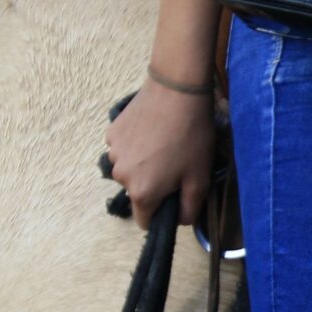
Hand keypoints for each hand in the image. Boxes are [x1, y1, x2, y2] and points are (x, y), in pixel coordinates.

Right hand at [102, 80, 216, 229]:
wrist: (176, 91)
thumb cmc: (192, 137)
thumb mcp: (200, 178)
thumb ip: (189, 209)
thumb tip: (179, 220)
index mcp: (142, 193)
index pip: (145, 220)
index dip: (161, 212)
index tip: (174, 195)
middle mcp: (121, 177)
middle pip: (137, 192)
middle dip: (153, 185)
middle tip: (174, 163)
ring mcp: (113, 153)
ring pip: (129, 170)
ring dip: (143, 164)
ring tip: (164, 144)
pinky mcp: (111, 133)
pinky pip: (123, 149)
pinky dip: (135, 145)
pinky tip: (152, 130)